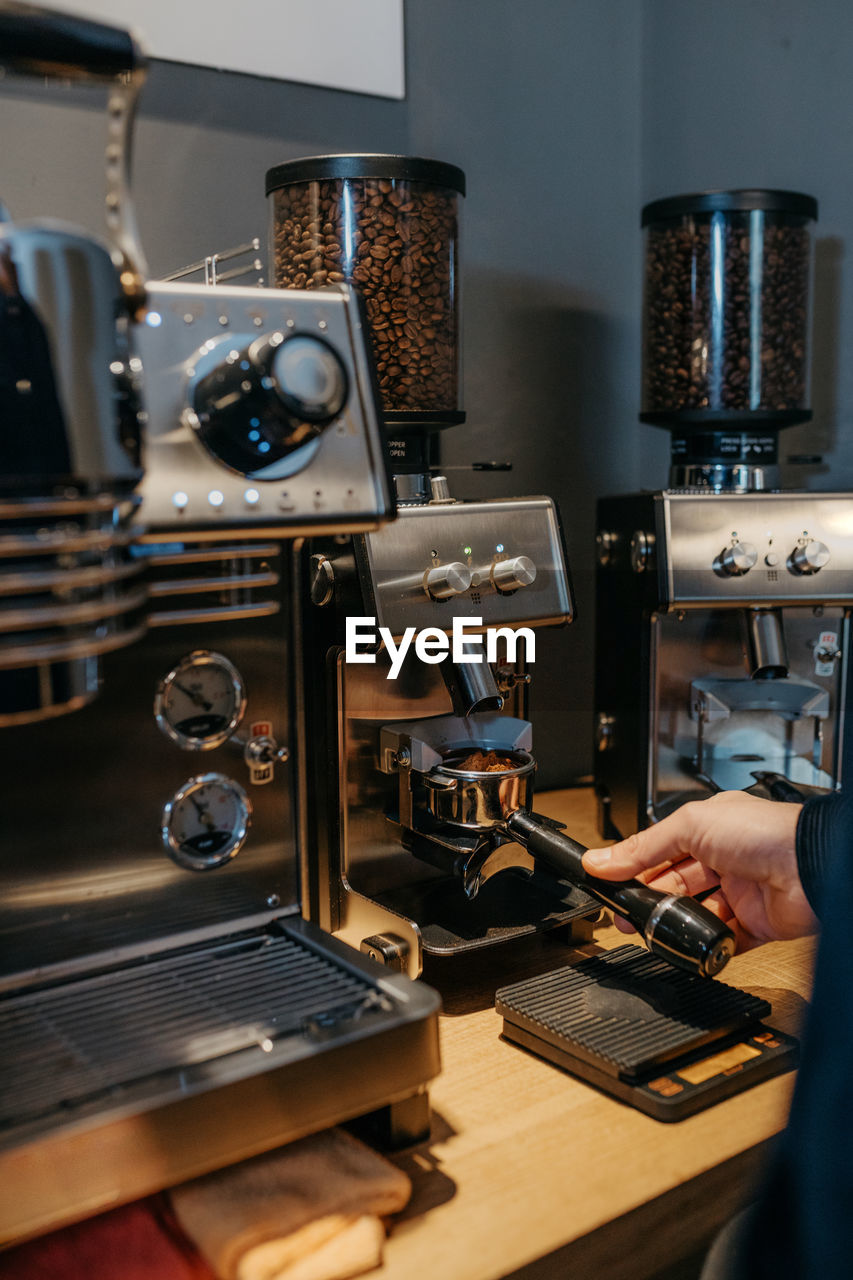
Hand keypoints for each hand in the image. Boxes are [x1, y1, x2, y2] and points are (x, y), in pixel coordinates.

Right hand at [582, 791, 818, 951]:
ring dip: (674, 924)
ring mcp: (742, 893)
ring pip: (696, 914)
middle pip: (676, 884)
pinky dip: (707, 946)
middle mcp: (727, 859)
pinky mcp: (756, 924)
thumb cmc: (762, 831)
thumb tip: (601, 860)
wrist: (808, 866)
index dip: (636, 867)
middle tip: (625, 916)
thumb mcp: (688, 825)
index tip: (610, 883)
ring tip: (651, 931)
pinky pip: (724, 941)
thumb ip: (642, 847)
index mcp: (711, 828)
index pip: (663, 850)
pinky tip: (688, 946)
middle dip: (649, 900)